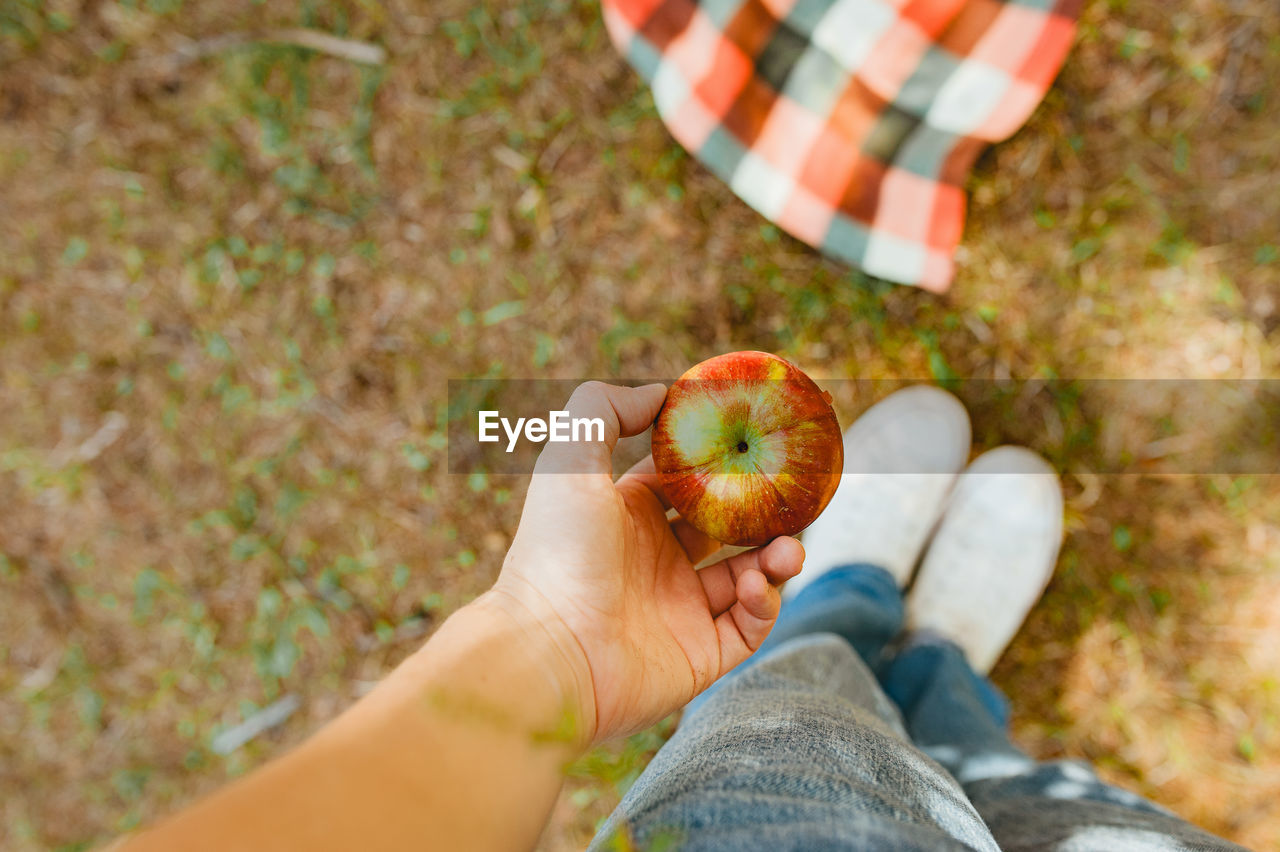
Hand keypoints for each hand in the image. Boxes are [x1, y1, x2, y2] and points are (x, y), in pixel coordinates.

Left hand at [482, 381, 803, 745]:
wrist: (547, 652)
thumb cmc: (556, 552)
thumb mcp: (568, 460)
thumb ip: (604, 410)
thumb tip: (660, 392)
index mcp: (627, 518)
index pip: (686, 482)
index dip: (721, 462)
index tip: (758, 442)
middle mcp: (655, 563)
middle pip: (727, 528)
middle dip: (763, 512)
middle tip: (793, 497)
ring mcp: (679, 610)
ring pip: (749, 577)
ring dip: (778, 558)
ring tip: (790, 547)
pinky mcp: (699, 656)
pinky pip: (748, 626)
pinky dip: (764, 603)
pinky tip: (756, 582)